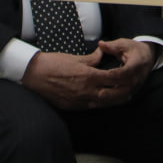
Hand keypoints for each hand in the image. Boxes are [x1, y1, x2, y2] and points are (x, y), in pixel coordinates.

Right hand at [21, 38, 154, 109]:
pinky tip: (102, 103)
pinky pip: (88, 107)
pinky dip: (98, 105)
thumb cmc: (53, 63)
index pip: (111, 79)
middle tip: (130, 93)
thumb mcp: (74, 58)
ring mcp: (77, 100)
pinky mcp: (70, 106)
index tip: (129, 78)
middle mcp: (84, 90)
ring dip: (112, 102)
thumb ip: (91, 59)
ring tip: (121, 99)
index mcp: (87, 76)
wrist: (32, 74)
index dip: (122, 80)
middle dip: (122, 95)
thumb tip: (102, 54)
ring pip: (100, 105)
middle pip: (109, 96)